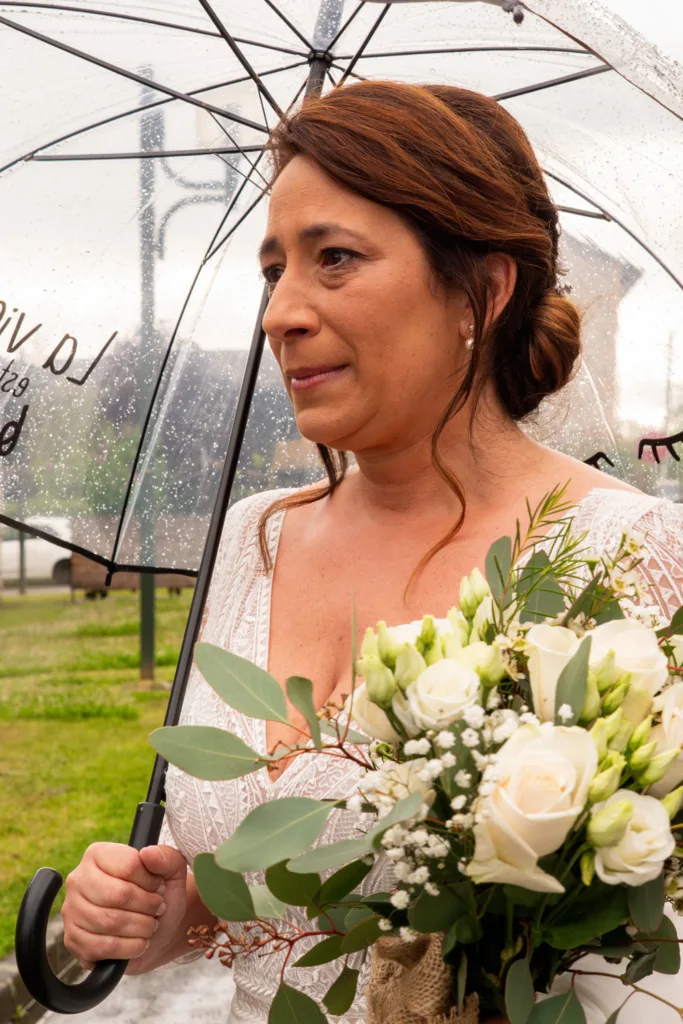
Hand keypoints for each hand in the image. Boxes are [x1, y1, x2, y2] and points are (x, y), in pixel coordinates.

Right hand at [61, 843, 187, 974]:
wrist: (155, 932)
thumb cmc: (159, 896)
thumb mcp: (172, 871)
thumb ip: (166, 857)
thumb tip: (148, 853)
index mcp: (98, 854)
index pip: (128, 865)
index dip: (151, 881)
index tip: (159, 888)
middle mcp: (79, 879)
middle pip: (118, 894)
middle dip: (147, 906)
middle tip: (157, 909)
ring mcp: (71, 910)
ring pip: (110, 922)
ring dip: (140, 927)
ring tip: (150, 925)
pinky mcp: (72, 939)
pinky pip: (102, 947)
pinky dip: (128, 948)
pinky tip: (139, 942)